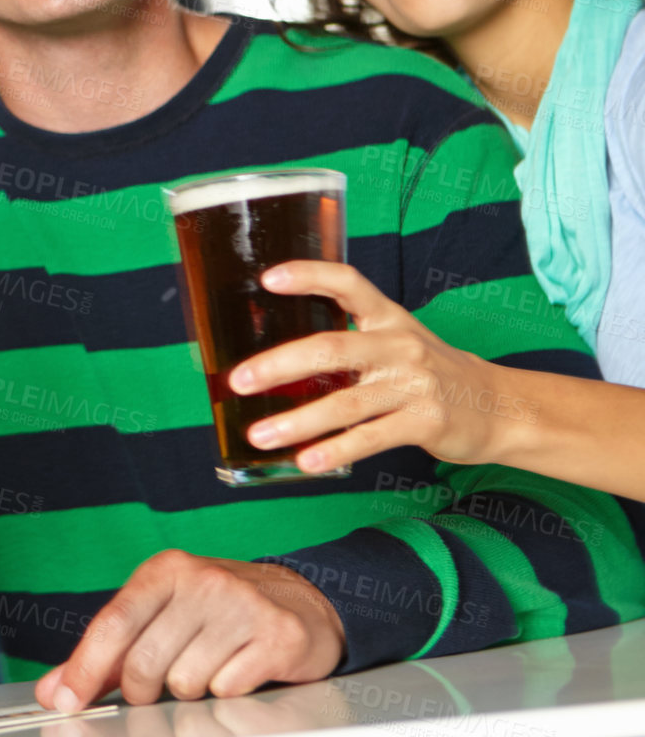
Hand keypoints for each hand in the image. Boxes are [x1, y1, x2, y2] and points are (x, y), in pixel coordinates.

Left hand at [35, 552, 344, 708]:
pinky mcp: (277, 634)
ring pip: (186, 682)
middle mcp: (203, 580)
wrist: (300, 601)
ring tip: (209, 666)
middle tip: (162, 684)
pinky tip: (239, 669)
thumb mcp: (160, 617)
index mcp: (165, 570)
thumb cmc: (219, 612)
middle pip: (144, 663)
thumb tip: (53, 689)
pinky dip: (227, 692)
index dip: (85, 668)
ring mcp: (242, 604)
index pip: (113, 623)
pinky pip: (228, 690)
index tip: (66, 702)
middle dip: (144, 690)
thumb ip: (105, 655)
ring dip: (191, 690)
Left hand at [237, 260, 503, 473]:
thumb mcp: (395, 342)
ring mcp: (414, 384)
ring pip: (346, 402)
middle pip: (332, 348)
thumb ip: (348, 342)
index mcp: (388, 318)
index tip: (267, 278)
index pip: (348, 283)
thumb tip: (275, 361)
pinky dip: (336, 450)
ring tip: (260, 435)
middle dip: (280, 364)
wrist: (497, 407)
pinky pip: (371, 437)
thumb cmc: (427, 373)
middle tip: (239, 381)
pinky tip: (307, 461)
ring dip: (298, 421)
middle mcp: (400, 345)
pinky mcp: (425, 421)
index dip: (309, 275)